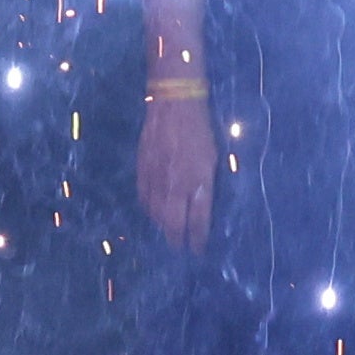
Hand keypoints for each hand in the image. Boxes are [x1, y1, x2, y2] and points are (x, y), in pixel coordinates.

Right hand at [136, 89, 216, 250]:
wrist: (173, 104)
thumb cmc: (200, 128)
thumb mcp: (212, 157)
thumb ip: (206, 184)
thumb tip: (201, 203)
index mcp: (199, 182)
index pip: (198, 221)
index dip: (197, 239)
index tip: (197, 250)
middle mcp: (177, 185)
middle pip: (173, 223)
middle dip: (176, 239)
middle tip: (179, 247)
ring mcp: (157, 178)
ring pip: (156, 213)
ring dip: (162, 225)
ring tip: (167, 230)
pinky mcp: (142, 169)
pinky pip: (144, 197)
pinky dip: (148, 208)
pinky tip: (152, 210)